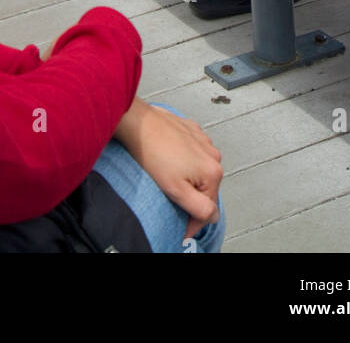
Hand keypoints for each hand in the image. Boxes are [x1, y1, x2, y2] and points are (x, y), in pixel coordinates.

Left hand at [115, 99, 222, 238]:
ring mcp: (203, 140)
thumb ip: (200, 209)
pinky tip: (168, 158)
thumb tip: (213, 217)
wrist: (137, 122)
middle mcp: (212, 155)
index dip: (192, 222)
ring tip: (166, 174)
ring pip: (199, 171)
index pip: (209, 209)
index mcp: (213, 171)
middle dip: (190, 196)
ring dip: (187, 177)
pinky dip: (184, 159)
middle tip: (169, 195)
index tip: (179, 227)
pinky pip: (192, 152)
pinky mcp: (192, 130)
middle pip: (205, 189)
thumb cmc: (152, 153)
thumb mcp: (176, 191)